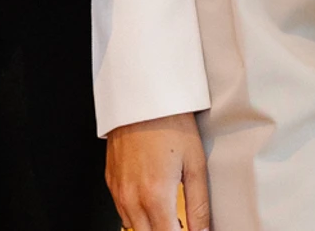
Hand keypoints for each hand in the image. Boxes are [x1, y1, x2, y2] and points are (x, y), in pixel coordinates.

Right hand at [107, 112, 210, 230]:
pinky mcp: (111, 182)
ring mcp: (118, 191)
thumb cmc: (169, 123)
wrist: (141, 96)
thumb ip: (199, 205)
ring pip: (133, 228)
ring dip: (152, 228)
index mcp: (155, 195)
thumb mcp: (195, 163)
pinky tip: (153, 204)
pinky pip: (123, 213)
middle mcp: (132, 197)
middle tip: (183, 224)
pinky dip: (138, 216)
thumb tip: (203, 230)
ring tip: (171, 217)